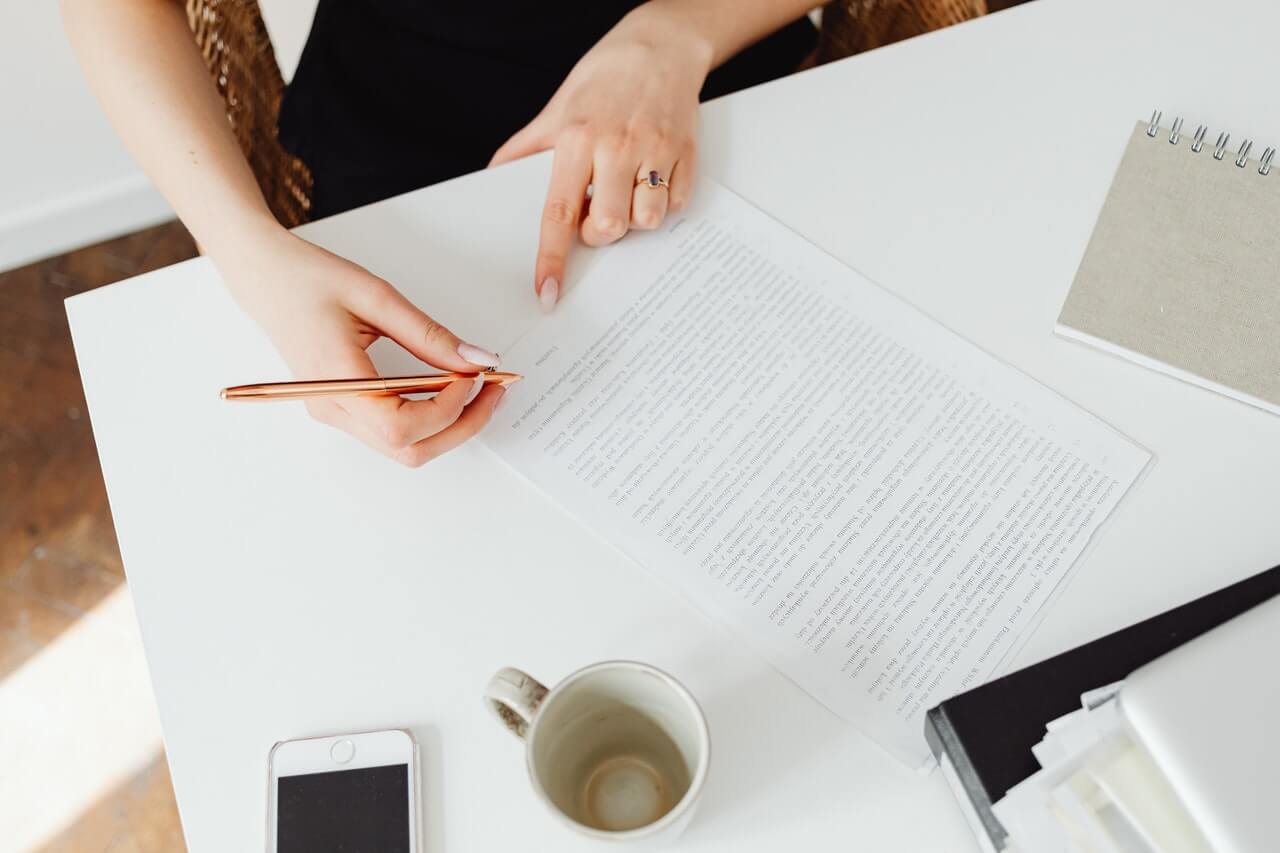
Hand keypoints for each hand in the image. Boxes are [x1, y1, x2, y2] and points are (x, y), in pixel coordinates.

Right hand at [218, 228, 505, 466]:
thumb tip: (477, 361)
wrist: (264, 276)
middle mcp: (333, 409)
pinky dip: (429, 417)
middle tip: (495, 390)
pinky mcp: (342, 407)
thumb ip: (430, 335)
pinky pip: (393, 430)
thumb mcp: (377, 297)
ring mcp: (335, 413)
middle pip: (409, 450)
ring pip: (404, 448)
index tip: (476, 375)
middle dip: (462, 426)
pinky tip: (448, 388)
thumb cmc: (309, 279)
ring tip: (477, 387)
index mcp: (336, 381)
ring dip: (448, 425)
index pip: (403, 427)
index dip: (450, 408)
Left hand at [489, 6, 712, 310]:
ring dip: (633, 220)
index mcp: (577, 139)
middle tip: (595, 211)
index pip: (557, 213)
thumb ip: (526, 148)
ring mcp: (655, 151)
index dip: (551, 259)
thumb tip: (493, 179)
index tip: (547, 293)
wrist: (661, 43)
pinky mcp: (687, 154)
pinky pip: (676, 205)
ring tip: (626, 193)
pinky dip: (663, 203)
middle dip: (598, 233)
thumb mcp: (557, 107)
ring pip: (646, 222)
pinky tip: (652, 179)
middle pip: (607, 228)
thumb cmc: (605, 76)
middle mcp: (617, 148)